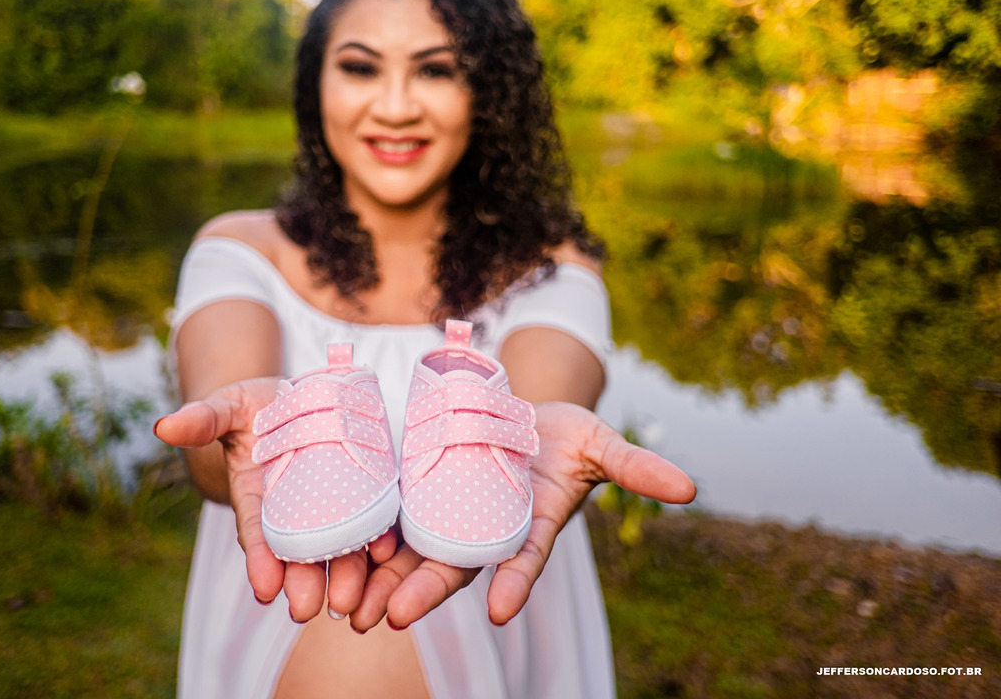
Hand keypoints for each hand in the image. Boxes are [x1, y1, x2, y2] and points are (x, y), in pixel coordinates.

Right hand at [154, 378, 397, 620]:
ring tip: (350, 602)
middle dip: (303, 582)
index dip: (261, 559)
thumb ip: (201, 419)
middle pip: (298, 551)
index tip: (264, 589)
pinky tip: (386, 554)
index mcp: (256, 494)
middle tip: (308, 610)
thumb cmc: (253, 406)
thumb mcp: (227, 406)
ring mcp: (328, 502)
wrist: (294, 398)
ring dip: (344, 574)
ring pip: (336, 544)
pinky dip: (377, 538)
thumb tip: (162, 426)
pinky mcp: (359, 489)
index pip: (257, 531)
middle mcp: (291, 507)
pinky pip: (370, 518)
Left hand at [348, 401, 695, 631]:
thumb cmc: (564, 435)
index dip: (513, 582)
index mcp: (529, 524)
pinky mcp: (418, 490)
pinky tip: (338, 556)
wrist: (519, 412)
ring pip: (413, 553)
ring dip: (384, 579)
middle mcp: (484, 528)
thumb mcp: (600, 442)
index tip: (500, 608)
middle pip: (454, 565)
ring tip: (352, 607)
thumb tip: (693, 489)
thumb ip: (636, 466)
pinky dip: (369, 540)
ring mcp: (448, 511)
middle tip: (392, 617)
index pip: (521, 560)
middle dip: (424, 591)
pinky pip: (391, 519)